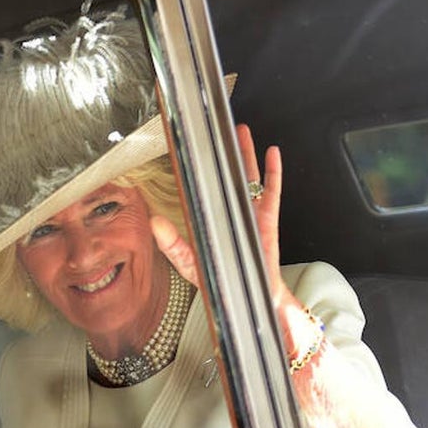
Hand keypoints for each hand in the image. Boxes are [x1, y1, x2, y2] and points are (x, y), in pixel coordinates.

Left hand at [151, 124, 294, 309]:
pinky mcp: (267, 220)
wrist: (249, 299)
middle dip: (223, 152)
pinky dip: (273, 172)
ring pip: (248, 177)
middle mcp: (228, 212)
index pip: (201, 189)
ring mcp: (249, 214)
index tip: (189, 149)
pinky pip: (271, 191)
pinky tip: (272, 153)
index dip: (196, 170)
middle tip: (217, 129)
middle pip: (225, 176)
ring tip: (241, 131)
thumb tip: (154, 223)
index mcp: (210, 219)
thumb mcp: (189, 263)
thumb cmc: (220, 280)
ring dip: (245, 154)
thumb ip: (172, 244)